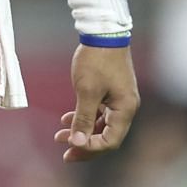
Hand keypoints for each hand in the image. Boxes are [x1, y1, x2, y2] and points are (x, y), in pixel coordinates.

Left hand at [55, 43, 138, 162]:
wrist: (103, 32)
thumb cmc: (96, 60)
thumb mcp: (86, 91)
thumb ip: (83, 118)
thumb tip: (77, 143)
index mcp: (125, 109)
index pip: (110, 140)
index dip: (90, 147)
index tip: (70, 145)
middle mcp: (126, 108)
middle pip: (107, 136)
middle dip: (85, 146)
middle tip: (64, 155)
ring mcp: (120, 100)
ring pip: (101, 125)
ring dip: (82, 132)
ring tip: (59, 136)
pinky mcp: (112, 92)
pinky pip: (100, 113)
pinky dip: (85, 118)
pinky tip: (66, 119)